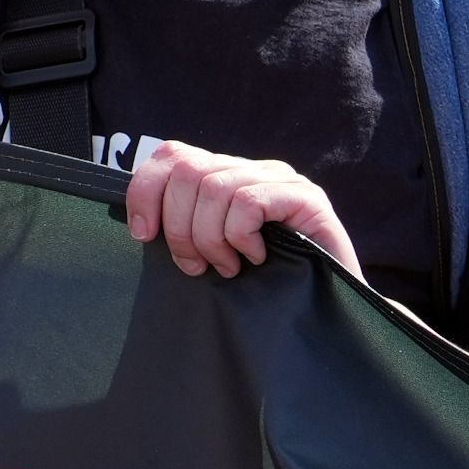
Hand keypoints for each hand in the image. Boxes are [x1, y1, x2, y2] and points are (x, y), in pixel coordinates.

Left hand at [121, 139, 359, 280]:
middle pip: (187, 170)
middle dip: (177, 226)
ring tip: (227, 266)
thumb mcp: (214, 251)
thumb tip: (138, 223)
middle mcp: (253, 169)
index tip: (141, 233)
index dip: (146, 190)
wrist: (330, 313)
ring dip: (209, 238)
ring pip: (213, 187)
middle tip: (194, 265)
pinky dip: (239, 236)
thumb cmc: (267, 287)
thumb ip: (185, 227)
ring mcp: (281, 180)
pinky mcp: (306, 199)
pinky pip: (248, 203)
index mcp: (227, 175)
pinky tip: (254, 258)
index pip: (173, 155)